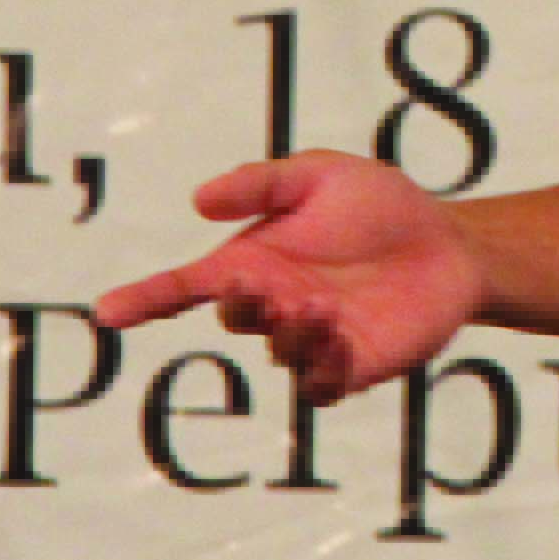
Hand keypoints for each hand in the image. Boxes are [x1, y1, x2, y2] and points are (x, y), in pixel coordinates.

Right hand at [91, 151, 485, 403]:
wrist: (450, 243)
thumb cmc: (381, 207)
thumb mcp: (321, 174)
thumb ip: (262, 182)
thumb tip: (200, 200)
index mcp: (255, 262)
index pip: (186, 286)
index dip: (146, 298)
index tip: (108, 311)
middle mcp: (275, 305)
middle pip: (235, 317)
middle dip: (242, 303)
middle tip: (264, 283)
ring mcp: (312, 340)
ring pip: (279, 352)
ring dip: (292, 330)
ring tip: (322, 302)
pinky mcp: (352, 367)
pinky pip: (321, 385)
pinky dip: (323, 367)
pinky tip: (344, 336)